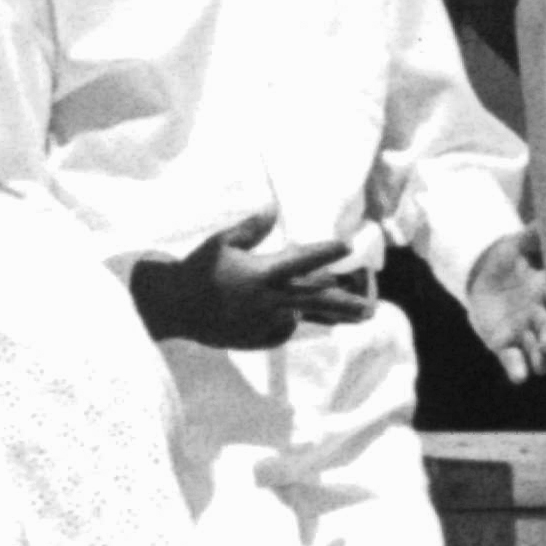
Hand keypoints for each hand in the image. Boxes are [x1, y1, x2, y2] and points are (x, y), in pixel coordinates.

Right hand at [132, 214, 387, 351]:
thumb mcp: (222, 242)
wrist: (174, 307)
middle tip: (371, 302)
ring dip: (333, 313)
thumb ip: (251, 228)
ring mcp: (264, 321)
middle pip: (314, 298)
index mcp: (260, 272)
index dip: (325, 252)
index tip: (347, 246)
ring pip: (305, 315)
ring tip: (361, 314)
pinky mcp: (257, 337)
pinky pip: (284, 329)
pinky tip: (301, 314)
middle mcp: (267, 299)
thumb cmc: (198, 268)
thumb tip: (273, 208)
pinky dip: (293, 320)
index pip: (299, 260)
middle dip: (345, 299)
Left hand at [461, 235, 545, 384]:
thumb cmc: (507, 258)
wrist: (481, 277)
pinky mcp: (504, 345)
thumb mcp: (518, 243)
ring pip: (538, 352)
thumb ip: (534, 235)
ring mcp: (523, 333)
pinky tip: (519, 376)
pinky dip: (517, 369)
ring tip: (540, 360)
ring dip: (541, 358)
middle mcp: (540, 317)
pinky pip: (513, 361)